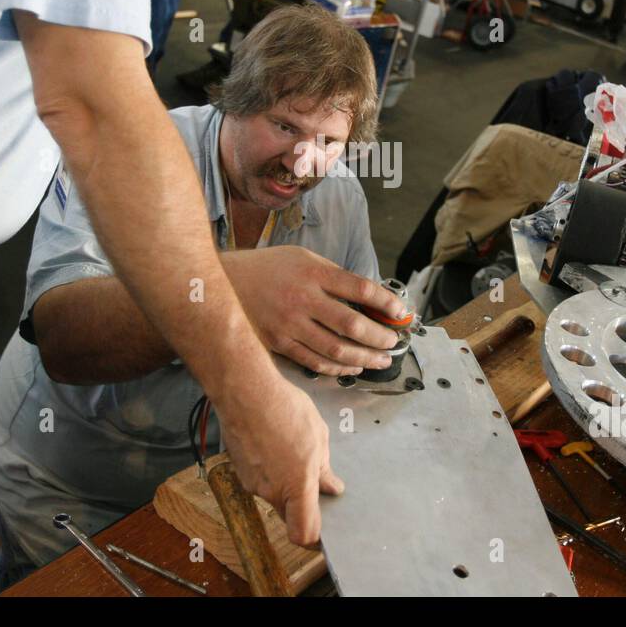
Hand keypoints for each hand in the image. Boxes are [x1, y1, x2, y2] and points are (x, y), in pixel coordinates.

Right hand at [213, 363, 340, 546]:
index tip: (322, 532)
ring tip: (291, 446)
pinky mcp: (240, 470)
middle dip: (301, 501)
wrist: (243, 391)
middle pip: (289, 513)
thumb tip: (331, 486)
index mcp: (296, 486)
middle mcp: (272, 491)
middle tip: (312, 475)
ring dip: (284, 480)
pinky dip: (269, 468)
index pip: (303, 533)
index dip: (314, 539)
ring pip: (274, 493)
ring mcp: (252, 482)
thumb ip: (324, 468)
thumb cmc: (282, 408)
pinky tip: (274, 441)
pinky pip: (260, 478)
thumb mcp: (317, 436)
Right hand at [225, 246, 407, 375]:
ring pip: (336, 349)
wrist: (224, 283)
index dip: (387, 303)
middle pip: (353, 324)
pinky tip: (353, 366)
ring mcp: (290, 324)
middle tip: (394, 342)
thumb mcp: (303, 258)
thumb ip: (333, 276)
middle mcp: (303, 299)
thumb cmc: (269, 268)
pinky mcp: (279, 343)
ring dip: (365, 358)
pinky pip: (315, 361)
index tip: (401, 312)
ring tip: (381, 359)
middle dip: (380, 337)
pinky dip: (338, 368)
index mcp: (314, 273)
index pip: (361, 289)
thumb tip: (368, 297)